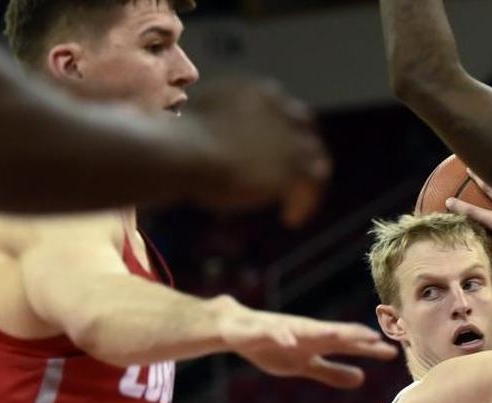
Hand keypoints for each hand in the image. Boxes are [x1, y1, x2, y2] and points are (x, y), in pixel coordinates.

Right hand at [187, 79, 330, 223]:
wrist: (182, 152)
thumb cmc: (175, 137)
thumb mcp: (197, 116)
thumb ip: (214, 120)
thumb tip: (199, 130)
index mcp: (257, 93)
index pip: (283, 109)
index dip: (283, 131)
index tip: (276, 151)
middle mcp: (279, 110)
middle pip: (307, 131)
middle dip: (304, 152)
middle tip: (298, 177)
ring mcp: (289, 139)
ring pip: (316, 161)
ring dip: (309, 184)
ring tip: (298, 205)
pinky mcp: (293, 168)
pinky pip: (312, 188)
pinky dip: (304, 205)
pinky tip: (290, 219)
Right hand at [221, 306, 397, 388]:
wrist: (234, 329)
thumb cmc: (273, 345)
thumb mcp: (304, 364)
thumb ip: (332, 371)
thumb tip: (362, 379)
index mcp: (317, 341)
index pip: (347, 344)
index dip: (368, 348)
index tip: (392, 352)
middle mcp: (305, 332)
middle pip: (334, 333)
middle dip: (354, 335)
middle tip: (375, 339)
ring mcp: (284, 329)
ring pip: (307, 329)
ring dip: (324, 331)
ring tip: (340, 335)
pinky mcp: (262, 330)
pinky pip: (274, 333)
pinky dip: (283, 336)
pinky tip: (290, 341)